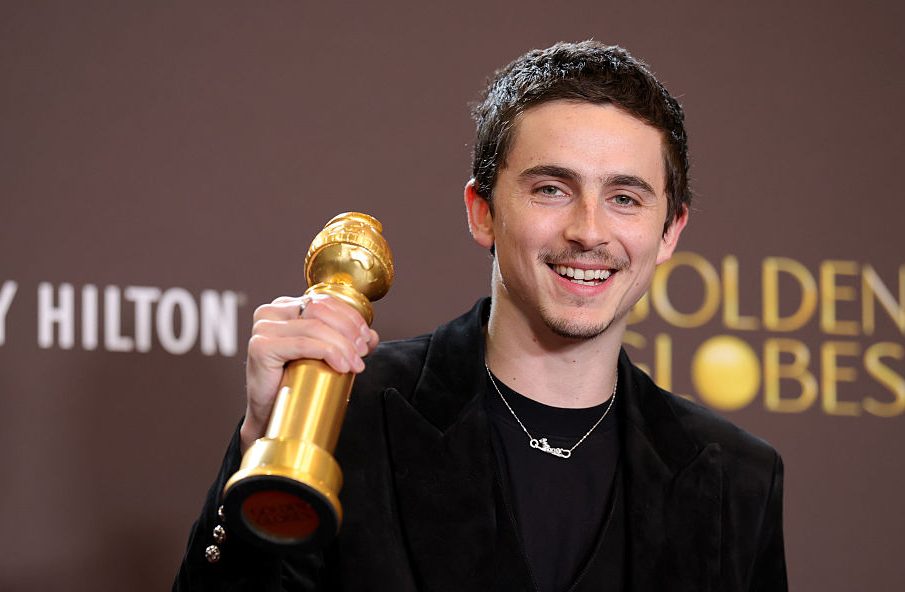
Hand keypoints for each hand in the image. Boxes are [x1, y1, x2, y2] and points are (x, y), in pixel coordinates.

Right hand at [240, 294, 378, 451]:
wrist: (268, 411)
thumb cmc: (292, 381)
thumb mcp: (323, 354)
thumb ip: (346, 340)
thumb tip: (371, 336)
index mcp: (284, 307)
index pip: (324, 301)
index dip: (351, 316)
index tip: (366, 337)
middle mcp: (270, 312)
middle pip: (320, 311)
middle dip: (349, 330)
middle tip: (362, 352)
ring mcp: (263, 328)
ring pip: (314, 328)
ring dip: (343, 345)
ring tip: (355, 363)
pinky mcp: (261, 347)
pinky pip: (303, 344)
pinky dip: (328, 352)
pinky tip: (341, 366)